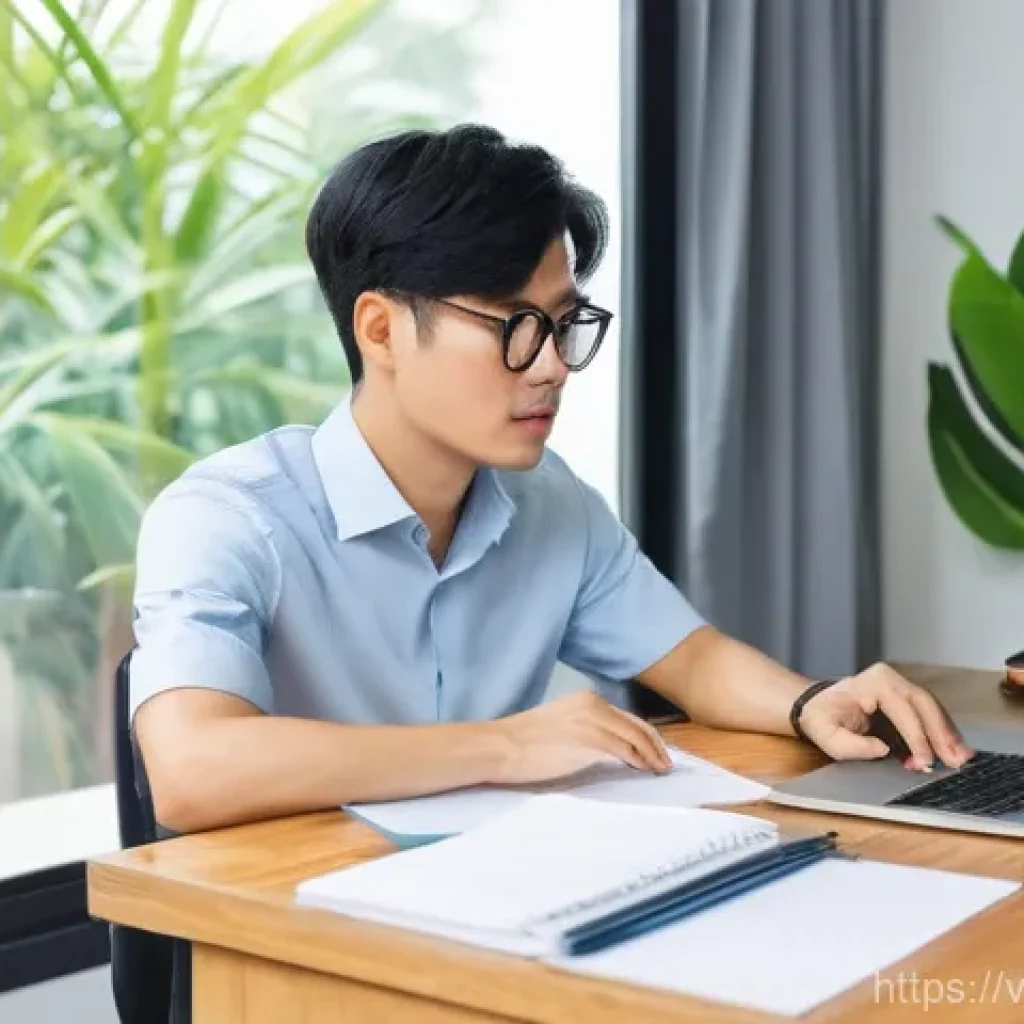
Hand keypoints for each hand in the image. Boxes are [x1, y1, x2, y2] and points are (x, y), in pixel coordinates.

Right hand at [486, 690, 673, 784]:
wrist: (502, 746)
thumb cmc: (523, 742)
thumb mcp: (560, 724)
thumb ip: (584, 728)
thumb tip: (606, 747)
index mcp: (585, 699)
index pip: (626, 716)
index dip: (645, 734)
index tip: (655, 749)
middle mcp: (592, 704)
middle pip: (636, 724)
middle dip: (655, 744)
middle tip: (665, 763)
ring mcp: (592, 721)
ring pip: (635, 737)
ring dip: (651, 755)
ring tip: (659, 769)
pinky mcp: (589, 740)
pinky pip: (624, 750)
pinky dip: (638, 760)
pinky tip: (642, 770)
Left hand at [797, 663, 973, 770]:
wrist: (818, 706)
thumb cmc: (822, 719)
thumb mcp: (827, 735)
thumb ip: (852, 745)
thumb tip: (883, 749)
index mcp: (871, 682)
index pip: (902, 708)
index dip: (917, 737)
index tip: (925, 761)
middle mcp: (889, 678)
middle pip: (924, 704)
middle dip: (941, 734)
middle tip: (955, 761)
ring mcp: (899, 683)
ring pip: (931, 707)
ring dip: (947, 733)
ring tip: (961, 757)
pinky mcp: (906, 695)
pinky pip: (929, 712)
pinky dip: (941, 730)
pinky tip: (953, 748)